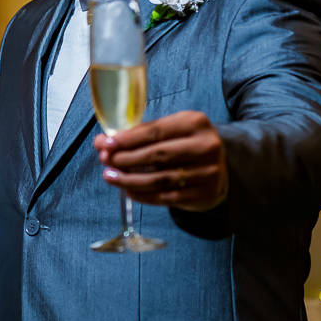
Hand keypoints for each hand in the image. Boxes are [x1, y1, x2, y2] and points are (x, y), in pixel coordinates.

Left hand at [94, 111, 226, 212]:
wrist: (217, 168)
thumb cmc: (185, 145)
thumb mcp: (172, 130)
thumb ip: (141, 134)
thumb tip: (103, 142)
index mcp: (195, 123)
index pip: (155, 132)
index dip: (127, 139)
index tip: (105, 143)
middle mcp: (206, 146)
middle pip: (156, 155)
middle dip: (125, 158)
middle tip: (105, 160)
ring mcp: (208, 172)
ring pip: (159, 179)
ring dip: (129, 179)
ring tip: (110, 176)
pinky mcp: (204, 194)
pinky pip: (166, 197)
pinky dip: (143, 195)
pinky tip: (128, 190)